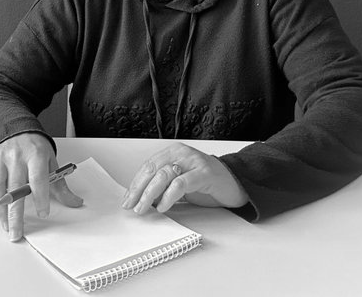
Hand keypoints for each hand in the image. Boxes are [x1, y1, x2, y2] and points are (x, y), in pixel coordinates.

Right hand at [0, 132, 82, 241]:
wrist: (17, 128)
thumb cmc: (35, 147)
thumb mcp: (51, 161)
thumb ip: (61, 185)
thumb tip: (76, 203)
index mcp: (35, 154)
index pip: (38, 178)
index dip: (40, 197)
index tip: (43, 213)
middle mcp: (16, 156)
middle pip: (15, 188)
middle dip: (15, 214)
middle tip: (17, 233)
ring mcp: (0, 158)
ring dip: (0, 210)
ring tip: (5, 225)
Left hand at [122, 142, 248, 213]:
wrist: (235, 183)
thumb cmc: (206, 184)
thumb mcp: (180, 183)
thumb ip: (163, 187)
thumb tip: (141, 199)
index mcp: (173, 152)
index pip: (148, 165)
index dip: (135, 183)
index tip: (127, 198)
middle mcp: (181, 153)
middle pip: (153, 169)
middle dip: (139, 189)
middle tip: (132, 205)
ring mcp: (193, 161)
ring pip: (163, 175)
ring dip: (150, 194)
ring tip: (144, 208)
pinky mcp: (204, 173)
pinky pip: (180, 184)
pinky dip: (168, 196)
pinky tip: (162, 207)